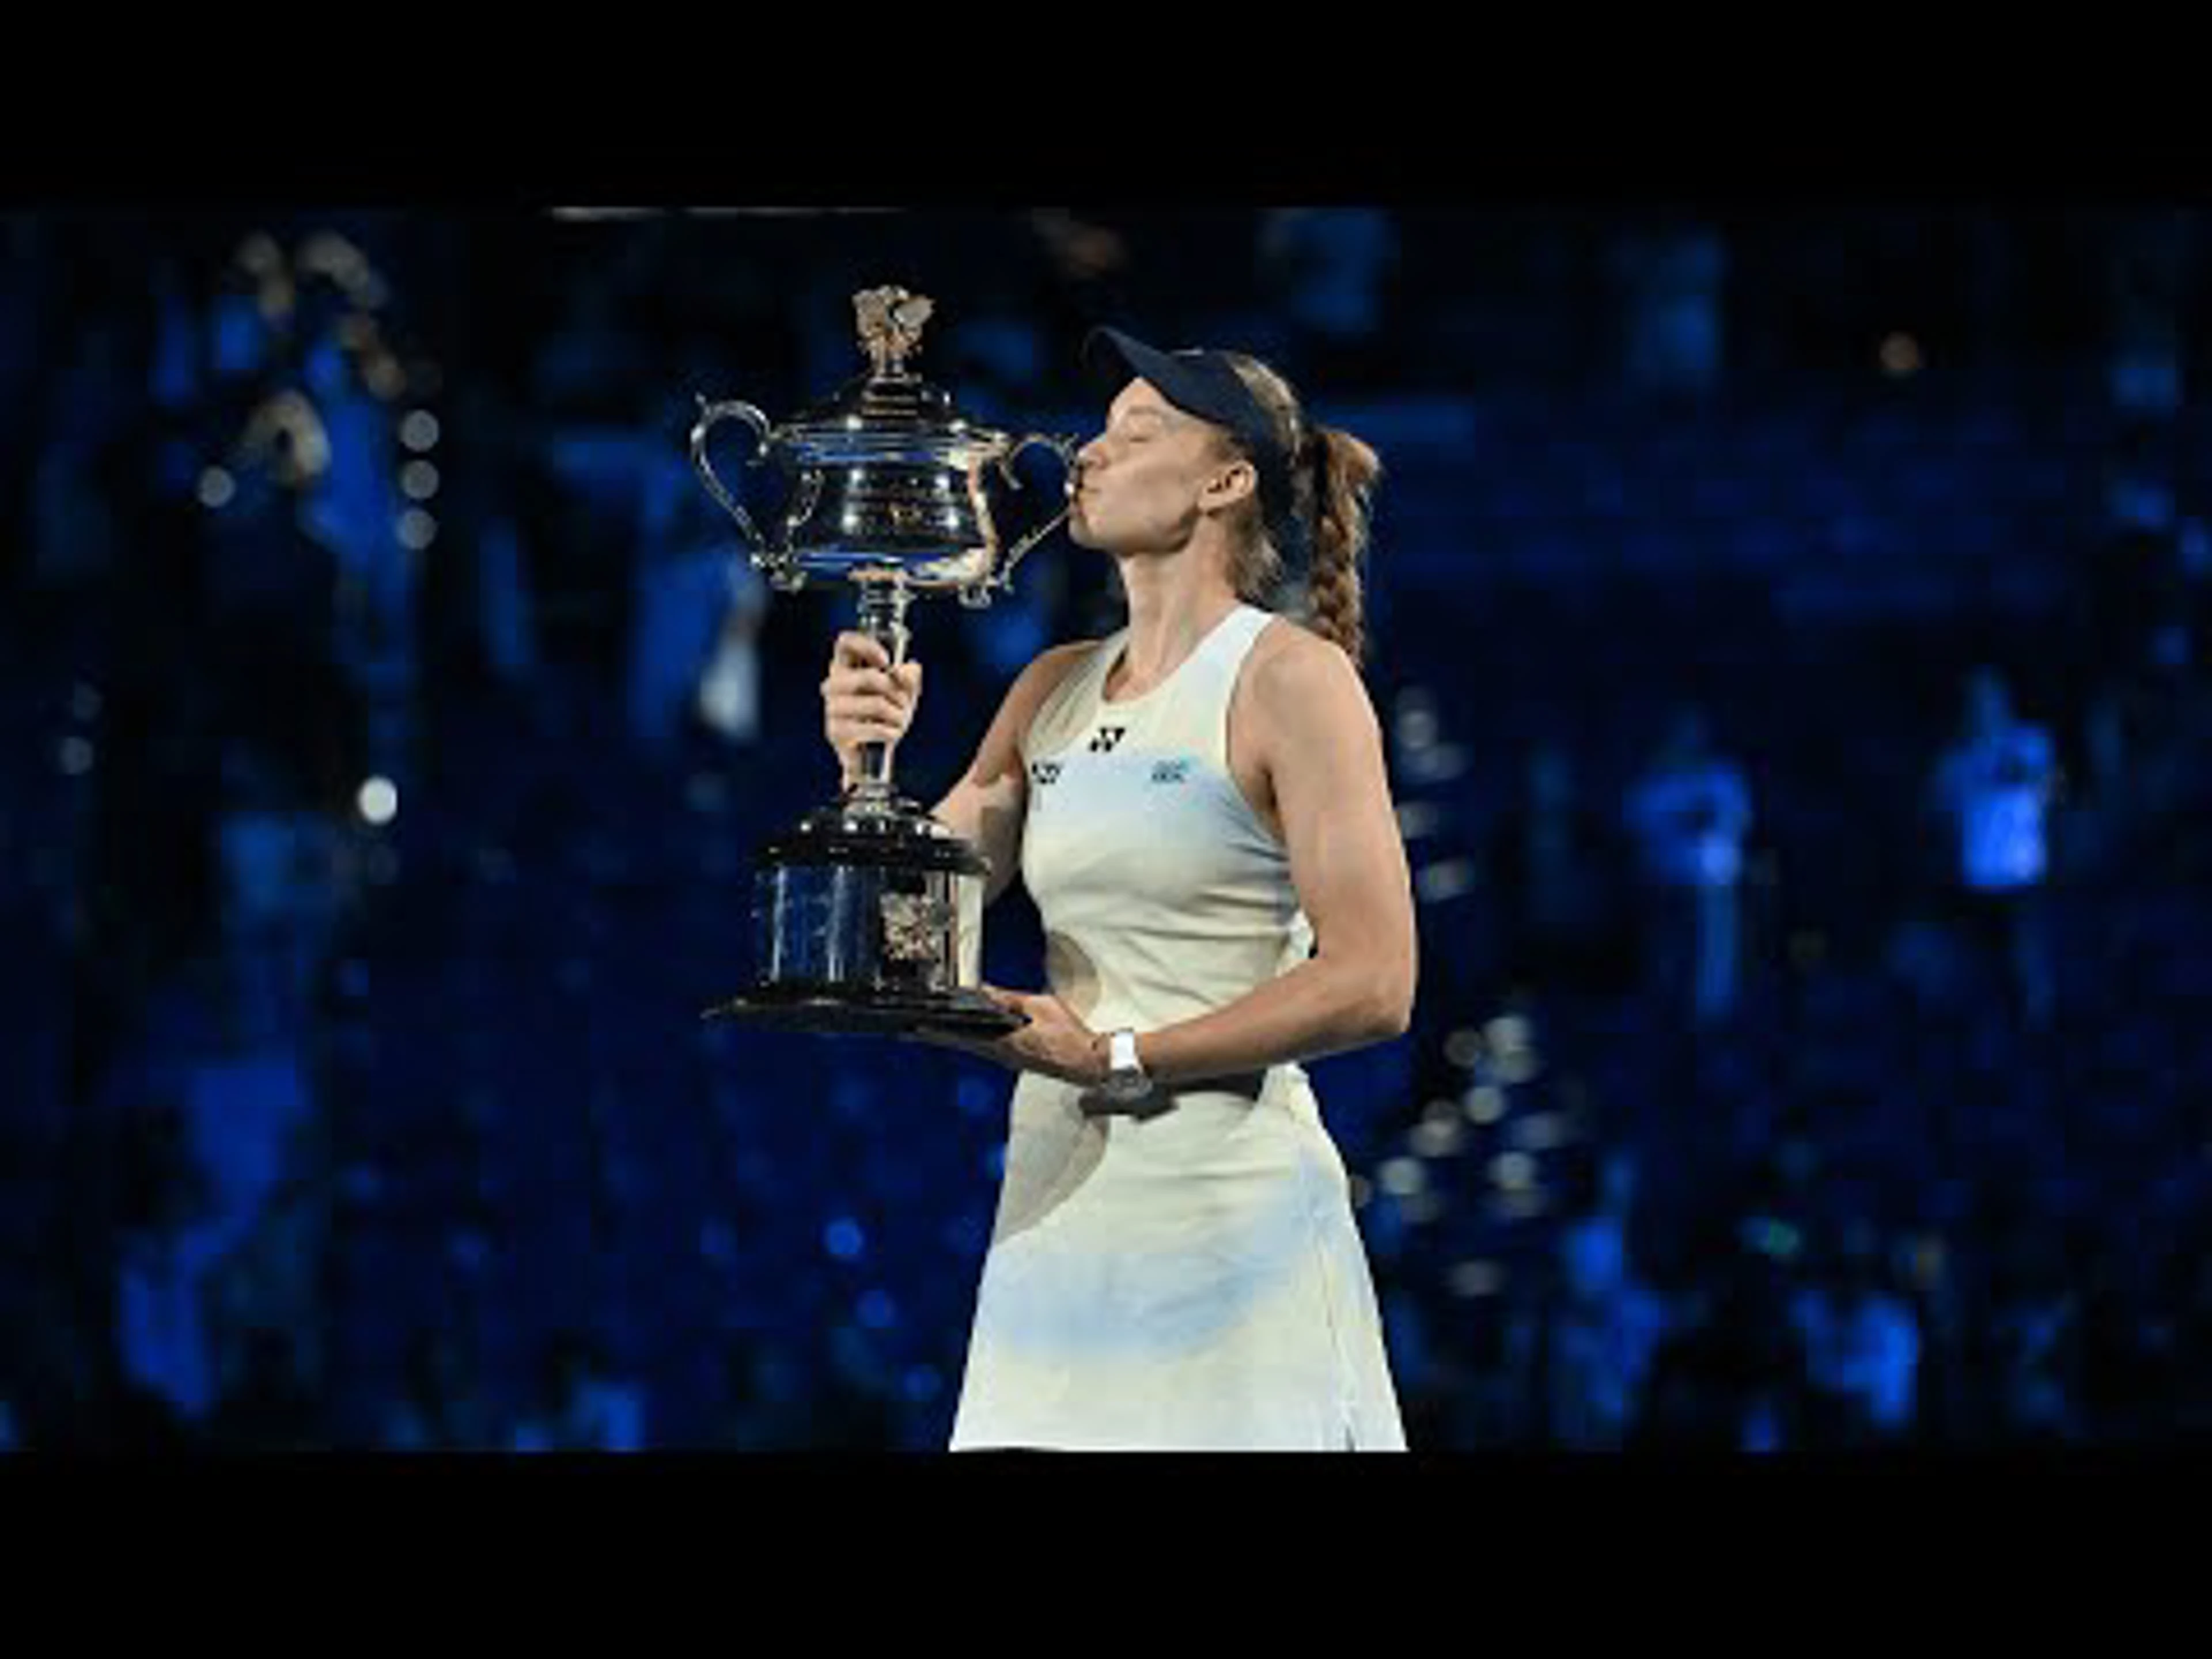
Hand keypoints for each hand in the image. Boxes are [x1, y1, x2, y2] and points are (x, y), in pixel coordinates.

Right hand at [822, 631, 922, 783]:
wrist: (869, 754)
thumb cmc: (883, 715)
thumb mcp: (902, 692)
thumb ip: (908, 677)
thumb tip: (909, 670)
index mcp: (845, 666)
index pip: (845, 642)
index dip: (868, 646)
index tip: (887, 661)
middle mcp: (833, 684)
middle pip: (868, 676)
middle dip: (895, 691)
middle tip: (903, 702)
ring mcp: (832, 708)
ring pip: (876, 704)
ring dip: (897, 714)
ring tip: (899, 721)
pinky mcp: (835, 732)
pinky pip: (873, 728)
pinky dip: (890, 731)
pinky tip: (892, 733)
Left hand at [916, 985, 1104, 1087]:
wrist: (1086, 1063)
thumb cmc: (1068, 1036)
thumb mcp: (1040, 1006)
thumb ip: (1010, 999)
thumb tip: (985, 991)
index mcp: (1004, 1042)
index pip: (963, 1036)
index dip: (938, 1032)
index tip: (917, 1029)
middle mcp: (1001, 1054)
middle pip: (961, 1043)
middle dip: (937, 1036)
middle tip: (912, 1033)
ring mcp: (1007, 1059)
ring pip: (971, 1047)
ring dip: (951, 1040)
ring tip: (931, 1034)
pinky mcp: (1015, 1060)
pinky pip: (985, 1050)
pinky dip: (970, 1042)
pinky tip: (966, 1038)